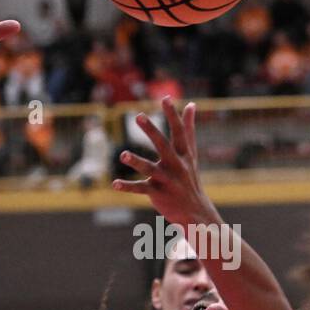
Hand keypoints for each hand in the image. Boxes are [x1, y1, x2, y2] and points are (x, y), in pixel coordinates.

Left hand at [112, 97, 212, 227]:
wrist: (195, 210)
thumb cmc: (190, 177)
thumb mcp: (190, 152)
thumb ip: (188, 128)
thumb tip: (191, 104)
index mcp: (183, 154)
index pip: (178, 132)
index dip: (172, 115)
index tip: (165, 99)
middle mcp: (176, 165)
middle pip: (163, 145)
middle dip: (151, 131)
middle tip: (138, 116)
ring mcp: (167, 180)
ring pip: (150, 169)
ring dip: (136, 162)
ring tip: (123, 155)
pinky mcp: (158, 194)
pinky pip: (141, 189)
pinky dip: (127, 187)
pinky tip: (114, 184)